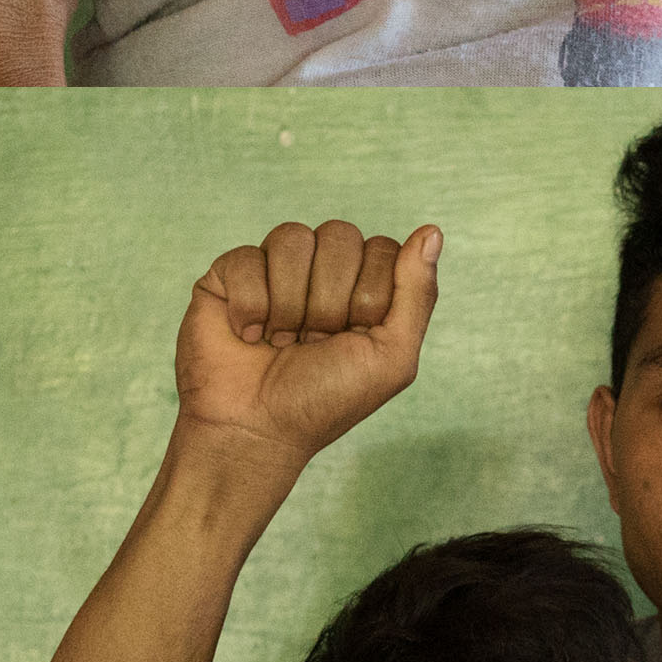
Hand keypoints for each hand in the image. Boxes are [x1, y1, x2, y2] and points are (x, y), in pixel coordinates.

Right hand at [176, 219, 438, 461]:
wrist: (257, 430)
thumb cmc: (325, 400)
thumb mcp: (392, 357)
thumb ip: (417, 293)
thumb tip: (432, 231)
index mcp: (363, 286)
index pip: (382, 248)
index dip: (369, 296)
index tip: (353, 338)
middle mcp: (320, 271)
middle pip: (339, 236)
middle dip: (328, 301)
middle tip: (313, 342)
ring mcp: (273, 269)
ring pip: (292, 238)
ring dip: (288, 304)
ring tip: (280, 340)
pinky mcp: (229, 275)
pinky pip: (247, 258)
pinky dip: (250, 306)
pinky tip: (247, 335)